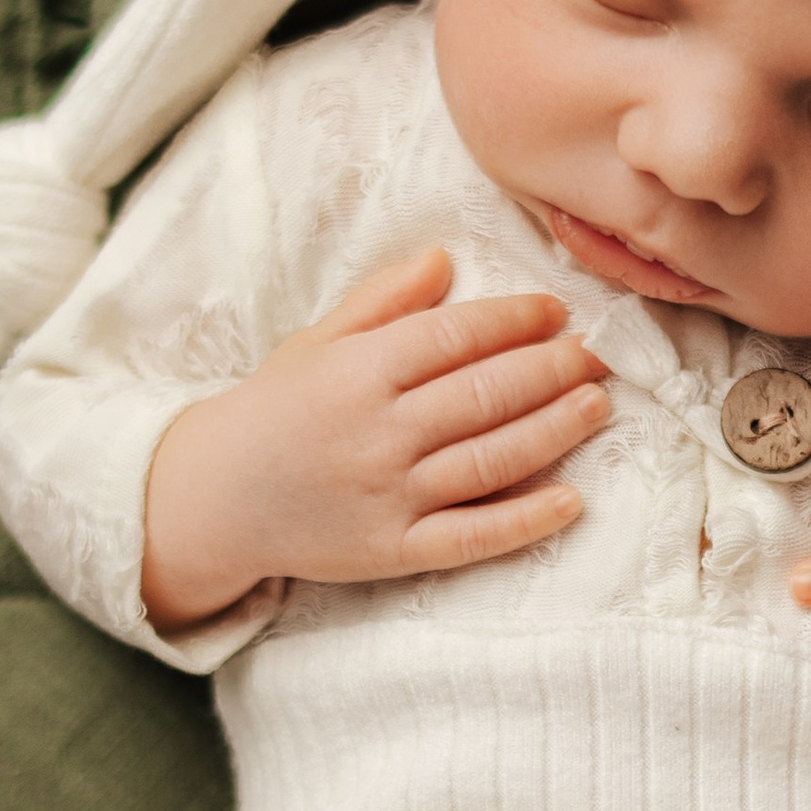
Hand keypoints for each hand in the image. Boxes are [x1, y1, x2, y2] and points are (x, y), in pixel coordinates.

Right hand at [141, 245, 608, 632]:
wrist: (214, 498)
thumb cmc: (274, 412)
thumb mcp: (318, 343)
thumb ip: (383, 302)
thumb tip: (445, 260)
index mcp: (358, 371)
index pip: (457, 337)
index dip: (516, 320)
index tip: (557, 312)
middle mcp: (377, 431)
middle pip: (486, 393)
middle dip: (551, 369)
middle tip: (595, 354)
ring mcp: (388, 495)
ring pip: (492, 458)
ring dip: (555, 429)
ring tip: (596, 404)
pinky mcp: (394, 550)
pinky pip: (473, 536)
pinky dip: (526, 520)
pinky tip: (572, 501)